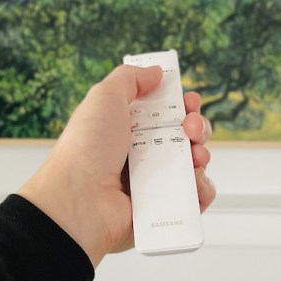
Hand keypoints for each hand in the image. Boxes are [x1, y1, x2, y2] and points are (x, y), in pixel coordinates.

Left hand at [18, 65, 215, 267]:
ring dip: (201, 155)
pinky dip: (201, 189)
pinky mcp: (162, 208)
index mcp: (127, 129)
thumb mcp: (104, 97)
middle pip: (184, 136)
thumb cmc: (86, 148)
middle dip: (197, 126)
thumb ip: (130, 78)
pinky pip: (193, 198)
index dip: (181, 104)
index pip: (164, 113)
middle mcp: (141, 154)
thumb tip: (156, 73)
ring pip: (192, 166)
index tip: (189, 101)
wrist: (79, 200)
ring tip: (194, 157)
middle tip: (191, 127)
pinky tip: (194, 181)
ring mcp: (152, 183)